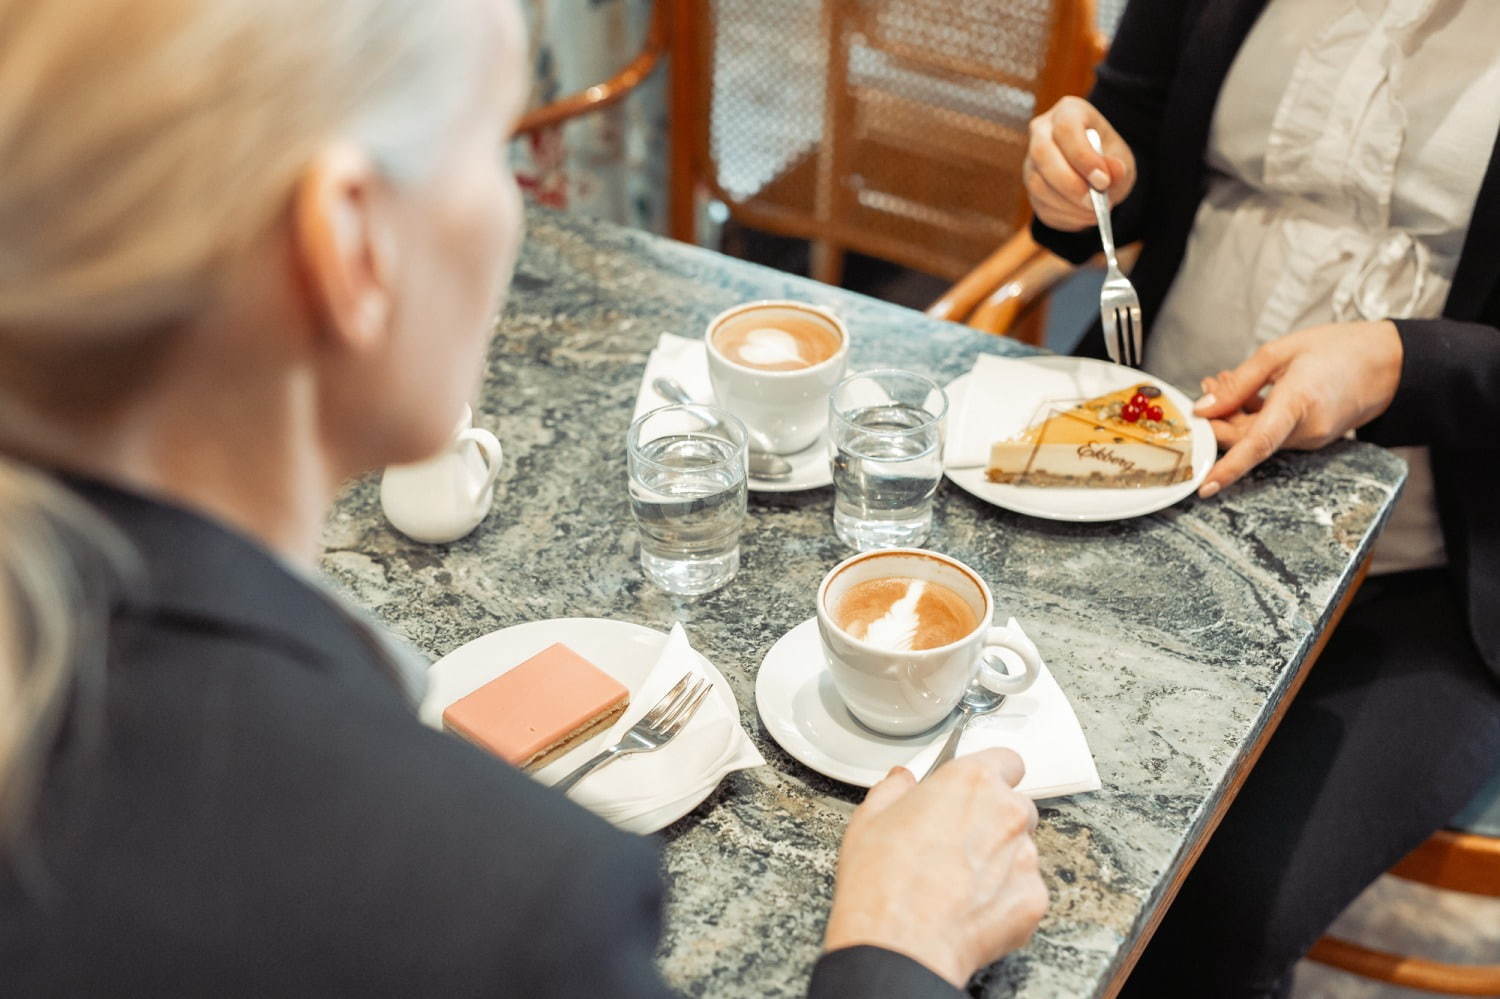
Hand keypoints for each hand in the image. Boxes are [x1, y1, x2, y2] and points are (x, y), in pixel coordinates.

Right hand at [824, 750, 1046, 986]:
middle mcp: (1007, 812)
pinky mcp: (1034, 899)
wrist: (899, 944)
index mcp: (971, 781)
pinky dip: (1003, 898)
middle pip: (1016, 806)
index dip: (991, 775)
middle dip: (993, 821)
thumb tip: (901, 781)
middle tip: (957, 843)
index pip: (1006, 760)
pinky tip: (969, 909)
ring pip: (1021, 850)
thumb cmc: (882, 880)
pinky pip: (1023, 890)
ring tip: (958, 883)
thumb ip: (893, 789)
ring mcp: (1026, 858)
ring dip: (999, 860)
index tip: (976, 790)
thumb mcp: (869, 819)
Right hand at [1024, 96, 1135, 231]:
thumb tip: (1110, 173)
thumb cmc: (1108, 158)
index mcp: (1068, 112)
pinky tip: (1083, 216)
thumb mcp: (1121, 158)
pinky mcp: (1030, 186)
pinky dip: (1064, 216)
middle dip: (1069, 184)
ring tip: (1094, 212)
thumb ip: (1118, 166)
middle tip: (1094, 204)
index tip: (1103, 181)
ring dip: (1068, 204)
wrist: (1096, 173)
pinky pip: (1040, 204)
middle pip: (1043, 154)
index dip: (1083, 157)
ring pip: (1038, 184)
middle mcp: (1042, 131)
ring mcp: (1031, 159)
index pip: (1066, 129)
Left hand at [1194, 320, 1403, 496]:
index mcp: (1299, 403)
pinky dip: (1254, 416)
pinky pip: (1273, 434)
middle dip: (1218, 419)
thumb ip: (1239, 383)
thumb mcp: (1280, 352)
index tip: (1204, 485)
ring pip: (1257, 437)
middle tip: (1207, 386)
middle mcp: (1306, 431)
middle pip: (1247, 440)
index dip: (1228, 467)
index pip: (1257, 444)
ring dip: (1234, 415)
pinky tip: (1246, 392)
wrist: (1391, 362)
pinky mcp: (1312, 438)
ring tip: (1225, 381)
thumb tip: (1204, 408)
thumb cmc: (1339, 349)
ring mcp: (1311, 439)